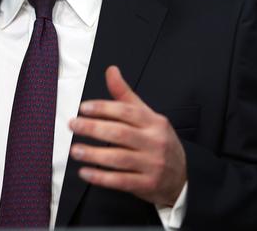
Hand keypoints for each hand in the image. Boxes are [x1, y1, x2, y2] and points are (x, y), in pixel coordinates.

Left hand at [69, 66, 185, 206]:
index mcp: (154, 122)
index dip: (103, 108)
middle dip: (93, 129)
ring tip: (75, 150)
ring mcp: (152, 164)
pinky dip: (101, 177)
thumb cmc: (159, 141)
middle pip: (120, 133)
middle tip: (73, 125)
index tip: (83, 108)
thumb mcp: (147, 116)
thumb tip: (111, 71)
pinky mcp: (147, 184)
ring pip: (118, 158)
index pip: (126, 112)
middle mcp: (154, 142)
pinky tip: (85, 172)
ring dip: (93, 154)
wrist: (182, 176)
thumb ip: (125, 95)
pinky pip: (120, 181)